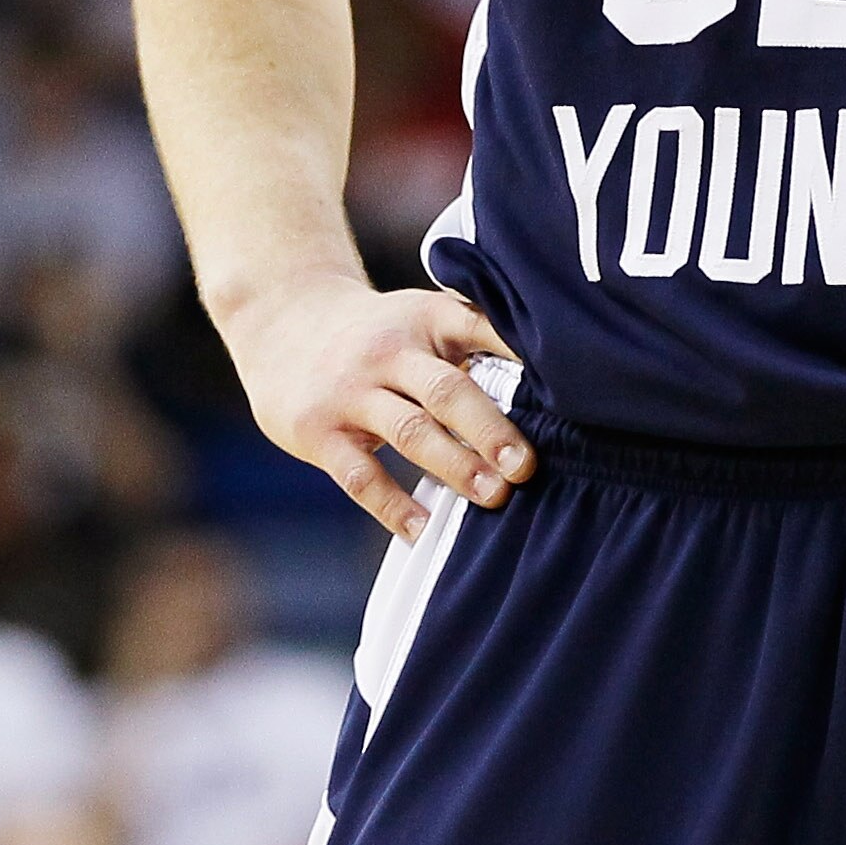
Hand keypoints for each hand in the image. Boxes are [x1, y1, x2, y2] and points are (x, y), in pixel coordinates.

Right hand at [221, 270, 534, 542]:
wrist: (281, 318)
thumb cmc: (376, 330)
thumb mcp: (421, 315)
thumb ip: (475, 339)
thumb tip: (554, 383)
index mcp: (426, 316)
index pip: (481, 328)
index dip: (521, 355)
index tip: (564, 390)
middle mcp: (389, 350)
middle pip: (447, 389)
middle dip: (492, 430)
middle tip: (528, 467)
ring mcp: (350, 391)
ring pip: (409, 431)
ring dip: (455, 466)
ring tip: (494, 498)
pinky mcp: (318, 431)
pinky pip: (359, 474)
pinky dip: (393, 505)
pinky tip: (424, 528)